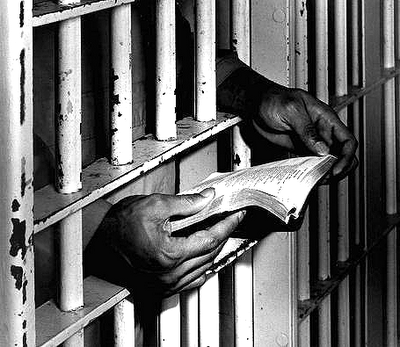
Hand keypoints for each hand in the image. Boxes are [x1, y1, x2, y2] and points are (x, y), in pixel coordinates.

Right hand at [84, 189, 245, 299]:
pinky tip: (206, 257)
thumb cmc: (120, 224)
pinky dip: (202, 267)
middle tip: (231, 221)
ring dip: (215, 251)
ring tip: (221, 234)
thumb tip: (208, 198)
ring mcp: (165, 284)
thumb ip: (187, 203)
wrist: (97, 240)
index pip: (210, 239)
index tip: (237, 215)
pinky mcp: (160, 287)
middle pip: (209, 254)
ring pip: (203, 268)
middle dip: (224, 235)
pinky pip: (191, 281)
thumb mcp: (156, 205)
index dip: (227, 225)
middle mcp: (169, 274)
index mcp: (169, 254)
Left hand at [252, 86, 357, 179]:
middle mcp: (322, 131)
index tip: (335, 169)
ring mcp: (311, 141)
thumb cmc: (274, 99)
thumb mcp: (292, 111)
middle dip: (337, 169)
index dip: (346, 157)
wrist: (256, 104)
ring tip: (316, 180)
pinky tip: (306, 178)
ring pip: (327, 161)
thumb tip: (323, 149)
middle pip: (341, 154)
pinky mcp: (299, 148)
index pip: (347, 140)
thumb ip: (307, 130)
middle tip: (325, 178)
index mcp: (326, 119)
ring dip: (324, 173)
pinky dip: (311, 172)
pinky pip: (311, 163)